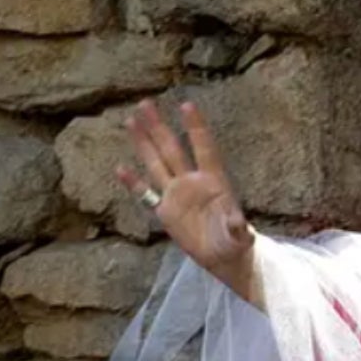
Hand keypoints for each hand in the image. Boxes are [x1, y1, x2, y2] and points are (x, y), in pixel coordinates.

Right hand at [117, 100, 253, 272]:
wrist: (226, 257)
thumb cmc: (236, 243)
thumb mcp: (239, 235)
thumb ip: (238, 227)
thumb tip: (239, 223)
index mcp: (213, 182)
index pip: (203, 149)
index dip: (195, 128)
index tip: (186, 104)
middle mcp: (192, 183)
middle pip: (172, 149)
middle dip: (159, 127)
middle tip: (145, 103)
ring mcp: (177, 195)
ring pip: (157, 163)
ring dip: (144, 144)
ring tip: (132, 121)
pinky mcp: (166, 211)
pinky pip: (146, 194)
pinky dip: (134, 183)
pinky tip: (120, 168)